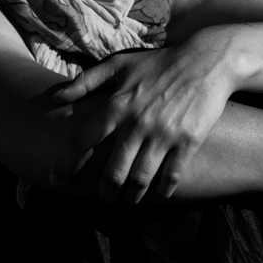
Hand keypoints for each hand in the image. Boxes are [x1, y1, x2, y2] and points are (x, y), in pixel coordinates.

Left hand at [50, 29, 238, 202]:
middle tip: (105, 199)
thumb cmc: (158, 63)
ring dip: (130, 198)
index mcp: (116, 106)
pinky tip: (156, 194)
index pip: (82, 141)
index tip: (56, 180)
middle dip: (105, 194)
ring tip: (127, 202)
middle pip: (113, 174)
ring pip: (139, 181)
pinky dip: (161, 192)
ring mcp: (163, 135)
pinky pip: (170, 178)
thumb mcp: (119, 64)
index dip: (66, 164)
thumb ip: (86, 81)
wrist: (207, 60)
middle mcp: (136, 124)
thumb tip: (55, 97)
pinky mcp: (187, 142)